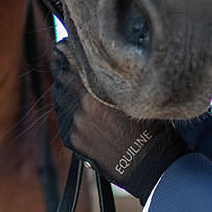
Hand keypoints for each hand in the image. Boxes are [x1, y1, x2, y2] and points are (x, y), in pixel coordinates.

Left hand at [51, 44, 189, 199]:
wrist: (150, 166)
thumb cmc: (153, 126)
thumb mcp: (136, 93)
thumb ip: (113, 76)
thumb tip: (102, 60)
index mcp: (96, 89)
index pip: (69, 59)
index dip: (66, 49)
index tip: (65, 45)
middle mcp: (80, 105)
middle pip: (60, 76)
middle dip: (62, 66)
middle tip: (63, 58)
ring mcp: (74, 124)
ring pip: (59, 97)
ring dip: (63, 88)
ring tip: (70, 82)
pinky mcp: (71, 140)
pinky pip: (62, 117)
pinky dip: (66, 109)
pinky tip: (76, 107)